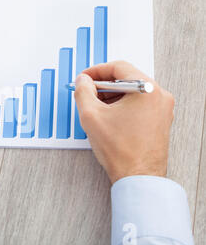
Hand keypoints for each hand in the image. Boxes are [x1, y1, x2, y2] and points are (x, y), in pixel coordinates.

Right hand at [74, 61, 174, 183]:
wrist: (138, 177)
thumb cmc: (122, 152)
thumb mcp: (91, 116)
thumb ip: (83, 92)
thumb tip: (83, 82)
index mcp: (147, 90)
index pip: (119, 67)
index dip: (96, 71)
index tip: (85, 78)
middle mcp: (159, 96)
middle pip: (127, 78)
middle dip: (103, 85)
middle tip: (87, 92)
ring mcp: (162, 109)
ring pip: (132, 92)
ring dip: (112, 96)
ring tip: (96, 108)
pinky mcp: (159, 121)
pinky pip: (138, 104)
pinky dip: (122, 106)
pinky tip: (109, 117)